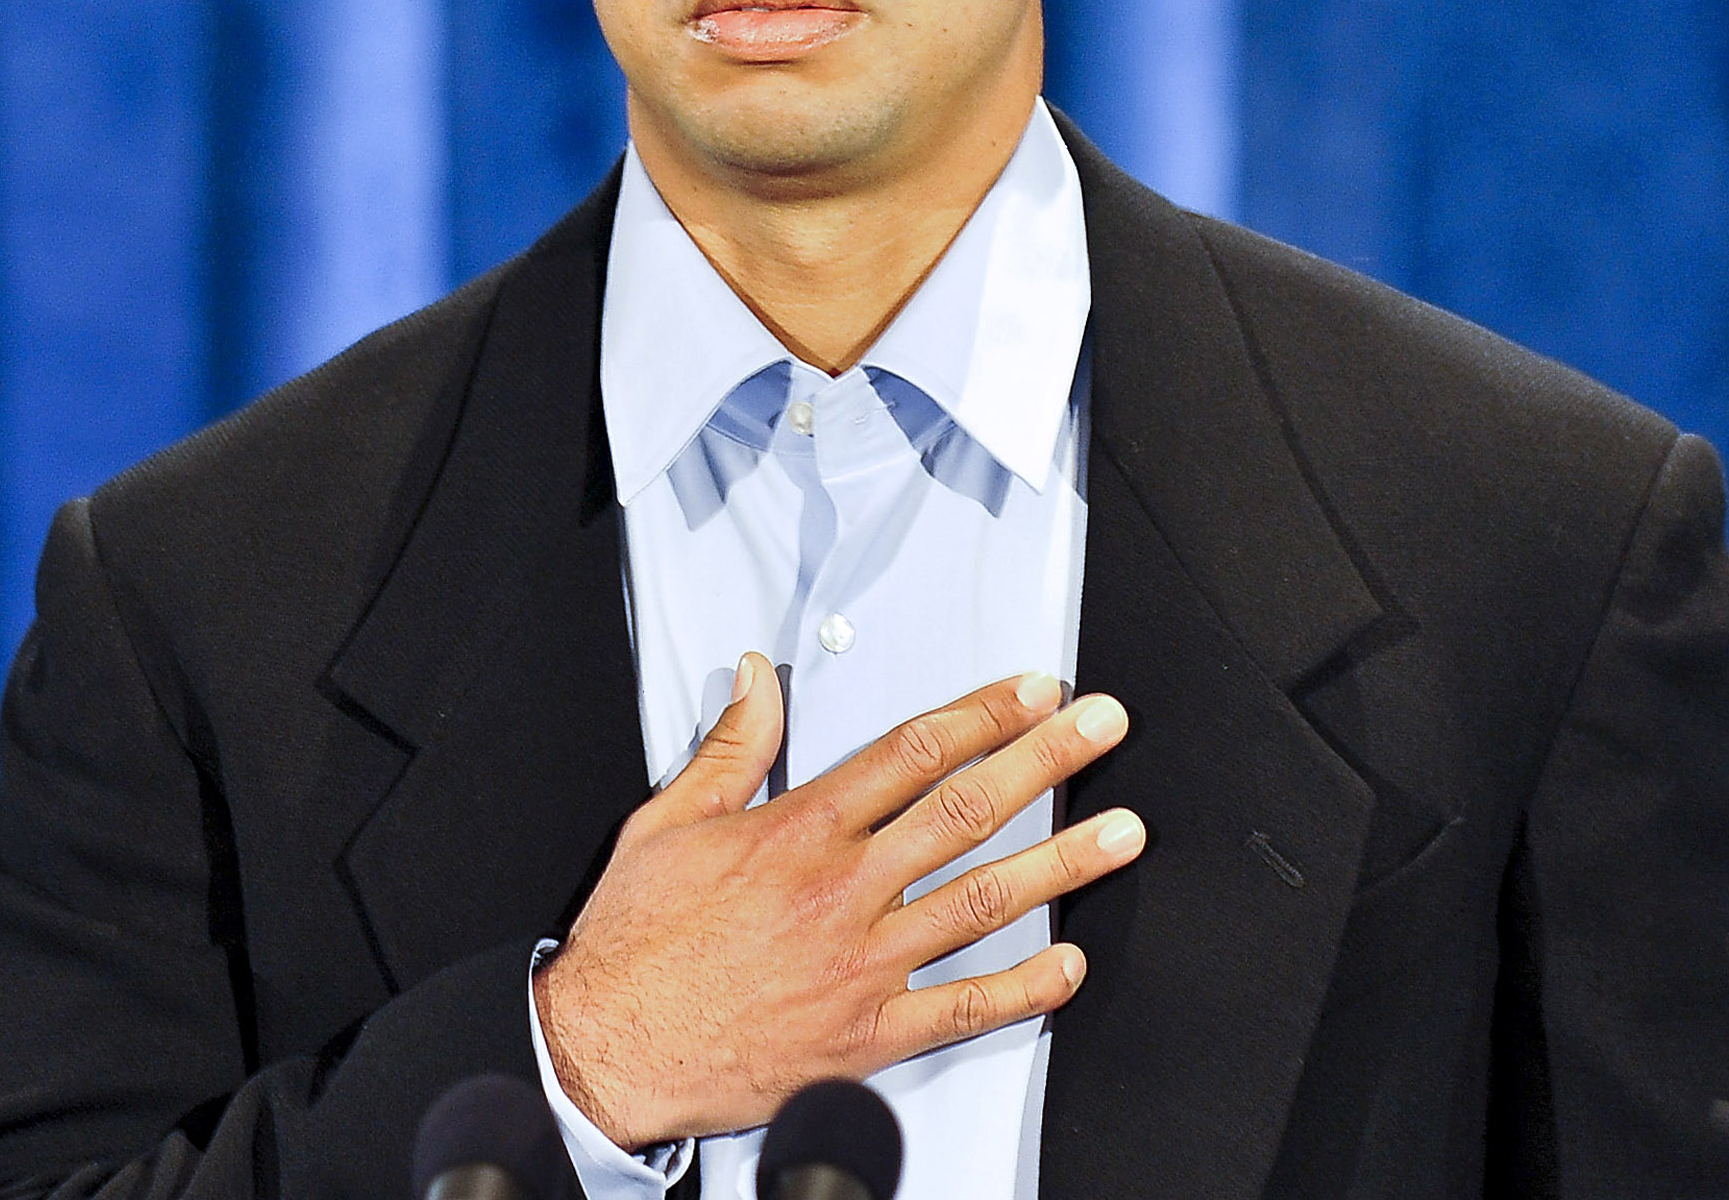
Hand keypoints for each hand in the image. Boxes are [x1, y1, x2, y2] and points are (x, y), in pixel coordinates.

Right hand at [533, 656, 1143, 1147]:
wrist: (608, 1048)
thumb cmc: (637, 944)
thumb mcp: (669, 820)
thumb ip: (731, 747)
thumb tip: (757, 679)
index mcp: (798, 832)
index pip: (912, 752)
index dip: (983, 713)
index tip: (1033, 691)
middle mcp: (840, 891)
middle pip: (965, 809)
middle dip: (1045, 759)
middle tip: (1102, 729)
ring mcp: (861, 964)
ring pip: (981, 901)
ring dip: (1061, 863)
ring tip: (1120, 832)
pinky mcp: (865, 1035)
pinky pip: (961, 1009)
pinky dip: (1021, 989)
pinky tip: (1067, 965)